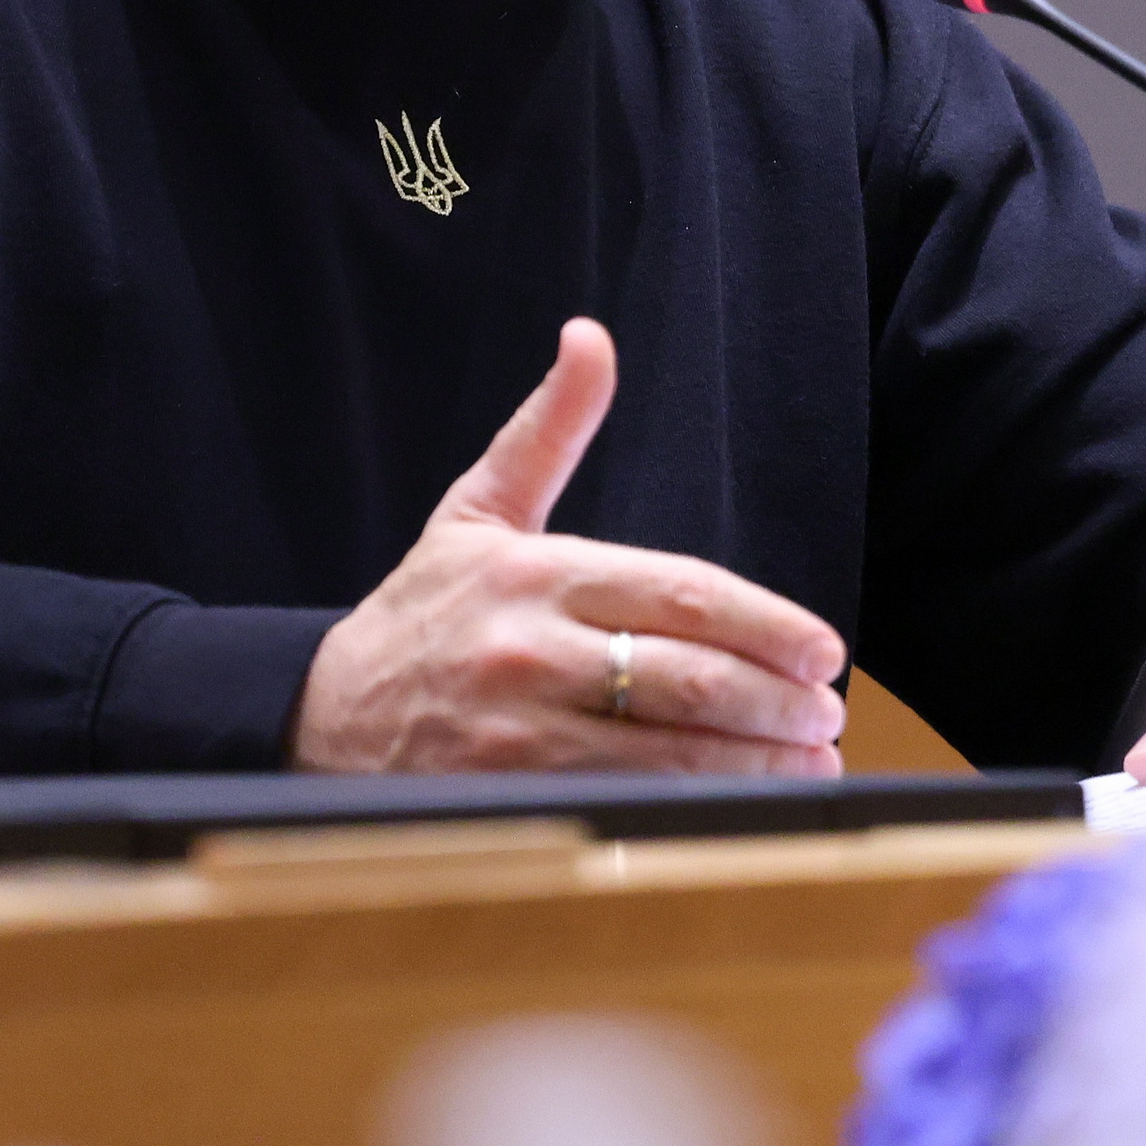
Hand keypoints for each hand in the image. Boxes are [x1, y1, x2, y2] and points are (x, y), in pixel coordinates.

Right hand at [292, 318, 848, 774]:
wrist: (319, 711)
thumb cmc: (423, 610)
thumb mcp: (479, 508)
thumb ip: (548, 428)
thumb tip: (591, 337)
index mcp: (540, 572)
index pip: (684, 593)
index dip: (768, 625)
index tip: (825, 650)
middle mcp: (531, 649)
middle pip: (689, 677)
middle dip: (776, 702)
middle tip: (827, 715)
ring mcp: (519, 731)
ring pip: (666, 751)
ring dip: (753, 764)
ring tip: (808, 765)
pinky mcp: (509, 796)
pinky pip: (623, 804)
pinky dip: (692, 808)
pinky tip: (741, 809)